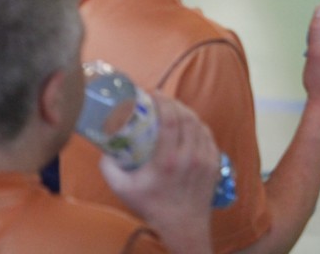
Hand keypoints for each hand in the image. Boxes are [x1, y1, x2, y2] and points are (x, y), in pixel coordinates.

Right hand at [102, 94, 217, 251]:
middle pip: (186, 117)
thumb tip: (104, 147)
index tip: (153, 93)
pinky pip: (207, 135)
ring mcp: (205, 159)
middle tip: (161, 99)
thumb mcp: (123, 189)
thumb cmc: (151, 206)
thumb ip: (109, 167)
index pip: (170, 120)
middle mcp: (190, 157)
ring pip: (198, 124)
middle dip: (173, 103)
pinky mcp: (214, 162)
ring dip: (186, 112)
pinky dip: (197, 125)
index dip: (163, 101)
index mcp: (167, 161)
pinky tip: (188, 124)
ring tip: (173, 109)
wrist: (183, 225)